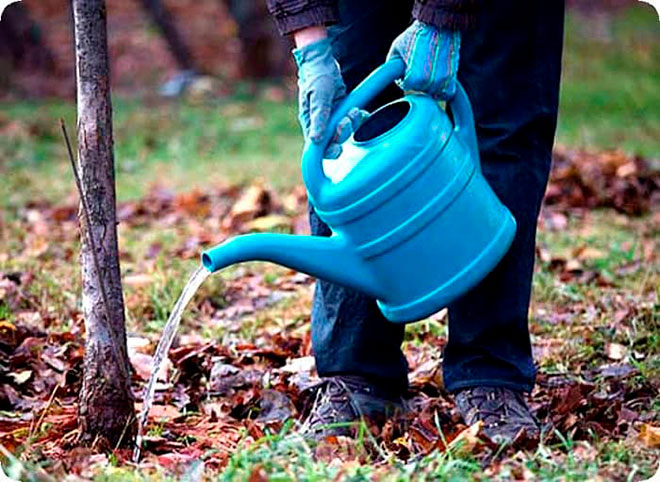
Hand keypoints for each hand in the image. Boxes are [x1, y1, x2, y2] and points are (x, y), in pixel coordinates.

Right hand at [293, 33, 367, 158]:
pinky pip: (351, 121)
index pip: (318, 147)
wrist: (321, 60)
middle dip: (343, 134)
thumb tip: (315, 140)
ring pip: (345, 131)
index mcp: (310, 123)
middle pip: (333, 141)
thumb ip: (319, 118)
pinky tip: (362, 112)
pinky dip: (358, 118)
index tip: (338, 147)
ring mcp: (331, 118)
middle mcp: (320, 124)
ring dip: (352, 123)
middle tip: (347, 121)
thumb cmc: (316, 77)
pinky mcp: (340, 111)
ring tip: (354, 110)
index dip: (328, 151)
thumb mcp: (319, 97)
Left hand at [387, 20, 460, 99]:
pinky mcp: (452, 76)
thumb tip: (393, 76)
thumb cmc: (416, 34)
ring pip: (434, 93)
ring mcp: (443, 80)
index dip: (405, 78)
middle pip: (421, 91)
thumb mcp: (396, 47)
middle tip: (418, 68)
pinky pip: (447, 93)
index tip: (407, 69)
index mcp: (415, 78)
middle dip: (417, 82)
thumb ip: (391, 64)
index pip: (407, 87)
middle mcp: (430, 82)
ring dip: (430, 87)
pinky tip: (438, 82)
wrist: (438, 25)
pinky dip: (442, 90)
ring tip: (428, 72)